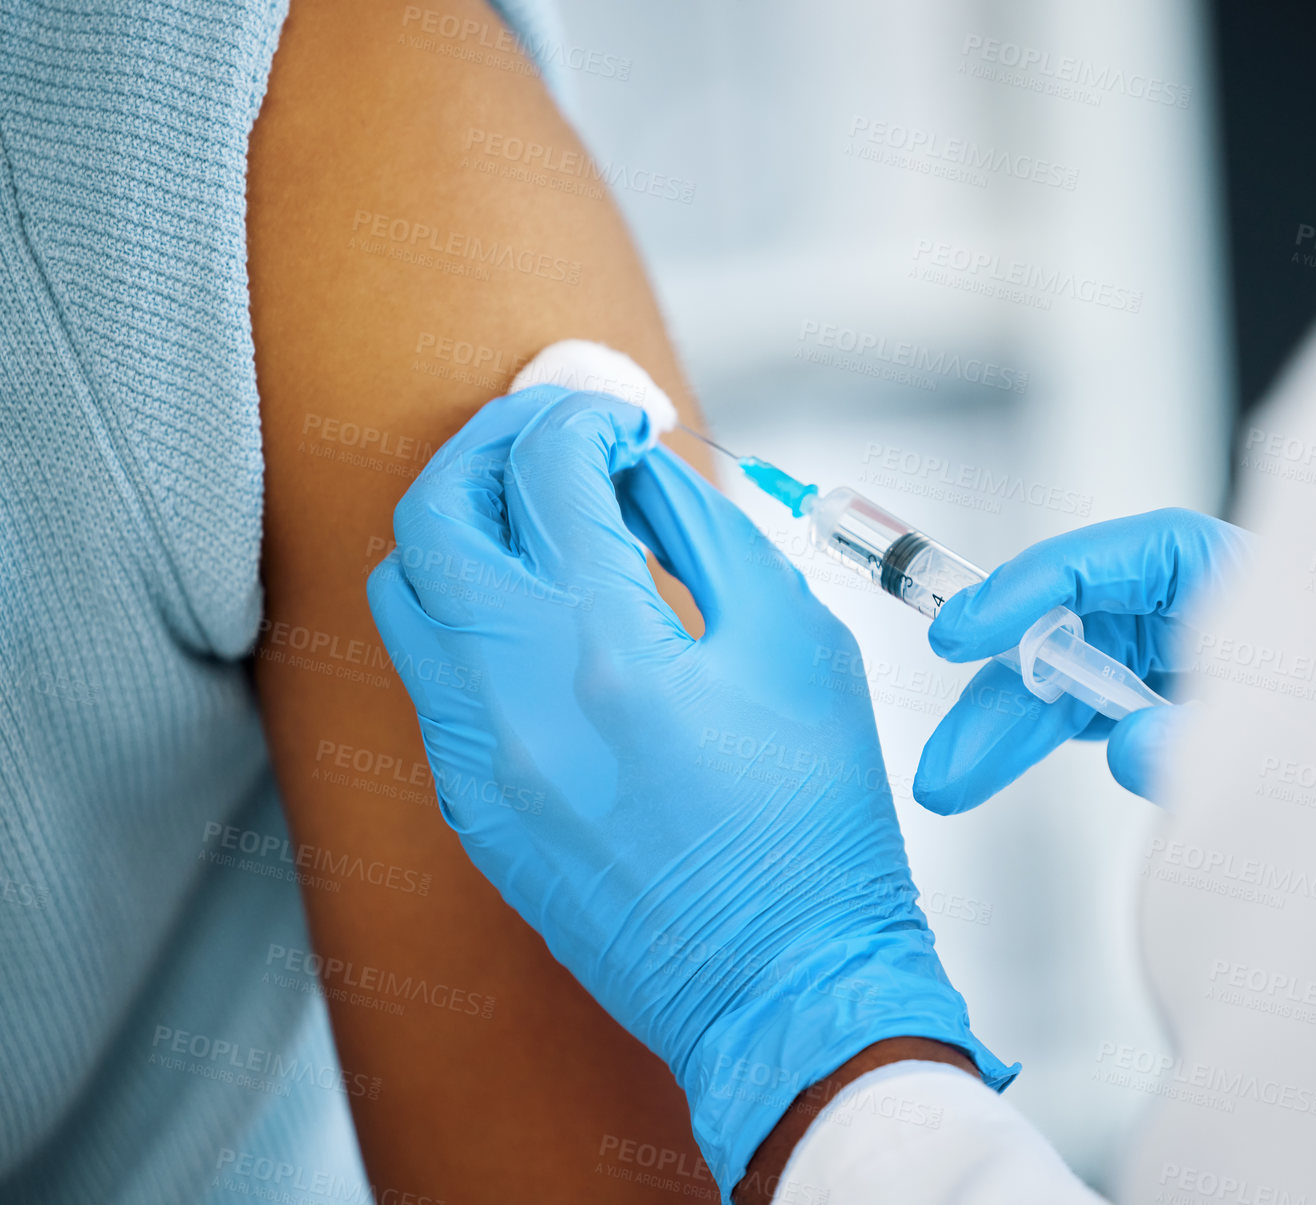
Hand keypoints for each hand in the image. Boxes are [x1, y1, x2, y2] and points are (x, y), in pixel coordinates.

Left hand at [366, 387, 1012, 1196]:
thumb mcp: (800, 646)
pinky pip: (432, 673)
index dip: (583, 417)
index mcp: (608, 651)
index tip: (624, 425)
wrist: (782, 986)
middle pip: (434, 511)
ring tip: (540, 517)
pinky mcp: (470, 807)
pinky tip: (545, 617)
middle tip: (558, 436)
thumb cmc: (817, 824)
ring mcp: (477, 761)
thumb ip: (710, 534)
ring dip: (464, 526)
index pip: (542, 470)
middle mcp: (512, 701)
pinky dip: (472, 612)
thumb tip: (639, 473)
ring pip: (406, 592)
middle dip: (494, 443)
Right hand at [915, 508, 1249, 810]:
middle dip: (998, 692)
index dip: (1024, 592)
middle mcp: (1168, 602)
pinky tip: (985, 770)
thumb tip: (1136, 750)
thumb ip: (1212, 731)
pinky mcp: (1143, 696)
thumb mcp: (1296, 707)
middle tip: (949, 748)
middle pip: (1061, 630)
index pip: (1099, 561)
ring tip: (948, 783)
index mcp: (1209, 567)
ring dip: (999, 730)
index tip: (964, 632)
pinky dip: (1031, 742)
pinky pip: (1075, 712)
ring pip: (1055, 680)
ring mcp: (1151, 649)